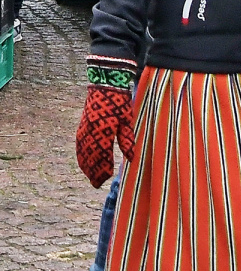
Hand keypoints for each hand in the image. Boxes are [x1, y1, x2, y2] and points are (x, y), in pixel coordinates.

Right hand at [76, 56, 137, 187]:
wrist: (104, 87)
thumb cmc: (119, 103)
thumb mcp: (127, 121)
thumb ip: (127, 140)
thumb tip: (131, 158)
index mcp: (103, 132)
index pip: (102, 157)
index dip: (103, 169)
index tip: (106, 179)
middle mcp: (90, 134)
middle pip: (90, 158)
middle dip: (93, 172)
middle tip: (98, 184)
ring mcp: (83, 130)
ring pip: (82, 153)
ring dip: (86, 166)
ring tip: (91, 176)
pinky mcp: (81, 127)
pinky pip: (79, 146)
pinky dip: (81, 157)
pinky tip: (84, 162)